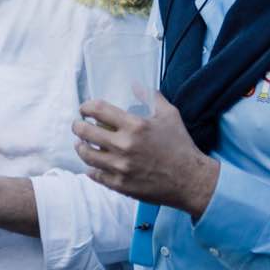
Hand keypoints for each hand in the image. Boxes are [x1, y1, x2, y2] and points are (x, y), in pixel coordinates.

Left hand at [73, 94, 219, 217]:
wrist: (191, 179)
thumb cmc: (181, 145)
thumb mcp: (169, 115)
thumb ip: (150, 97)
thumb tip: (135, 85)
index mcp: (135, 126)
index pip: (98, 110)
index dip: (86, 107)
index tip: (84, 109)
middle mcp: (124, 146)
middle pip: (86, 132)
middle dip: (78, 126)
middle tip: (78, 126)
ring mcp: (121, 167)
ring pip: (87, 155)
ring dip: (80, 147)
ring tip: (81, 144)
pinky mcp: (121, 185)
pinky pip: (96, 175)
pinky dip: (91, 169)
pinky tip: (92, 165)